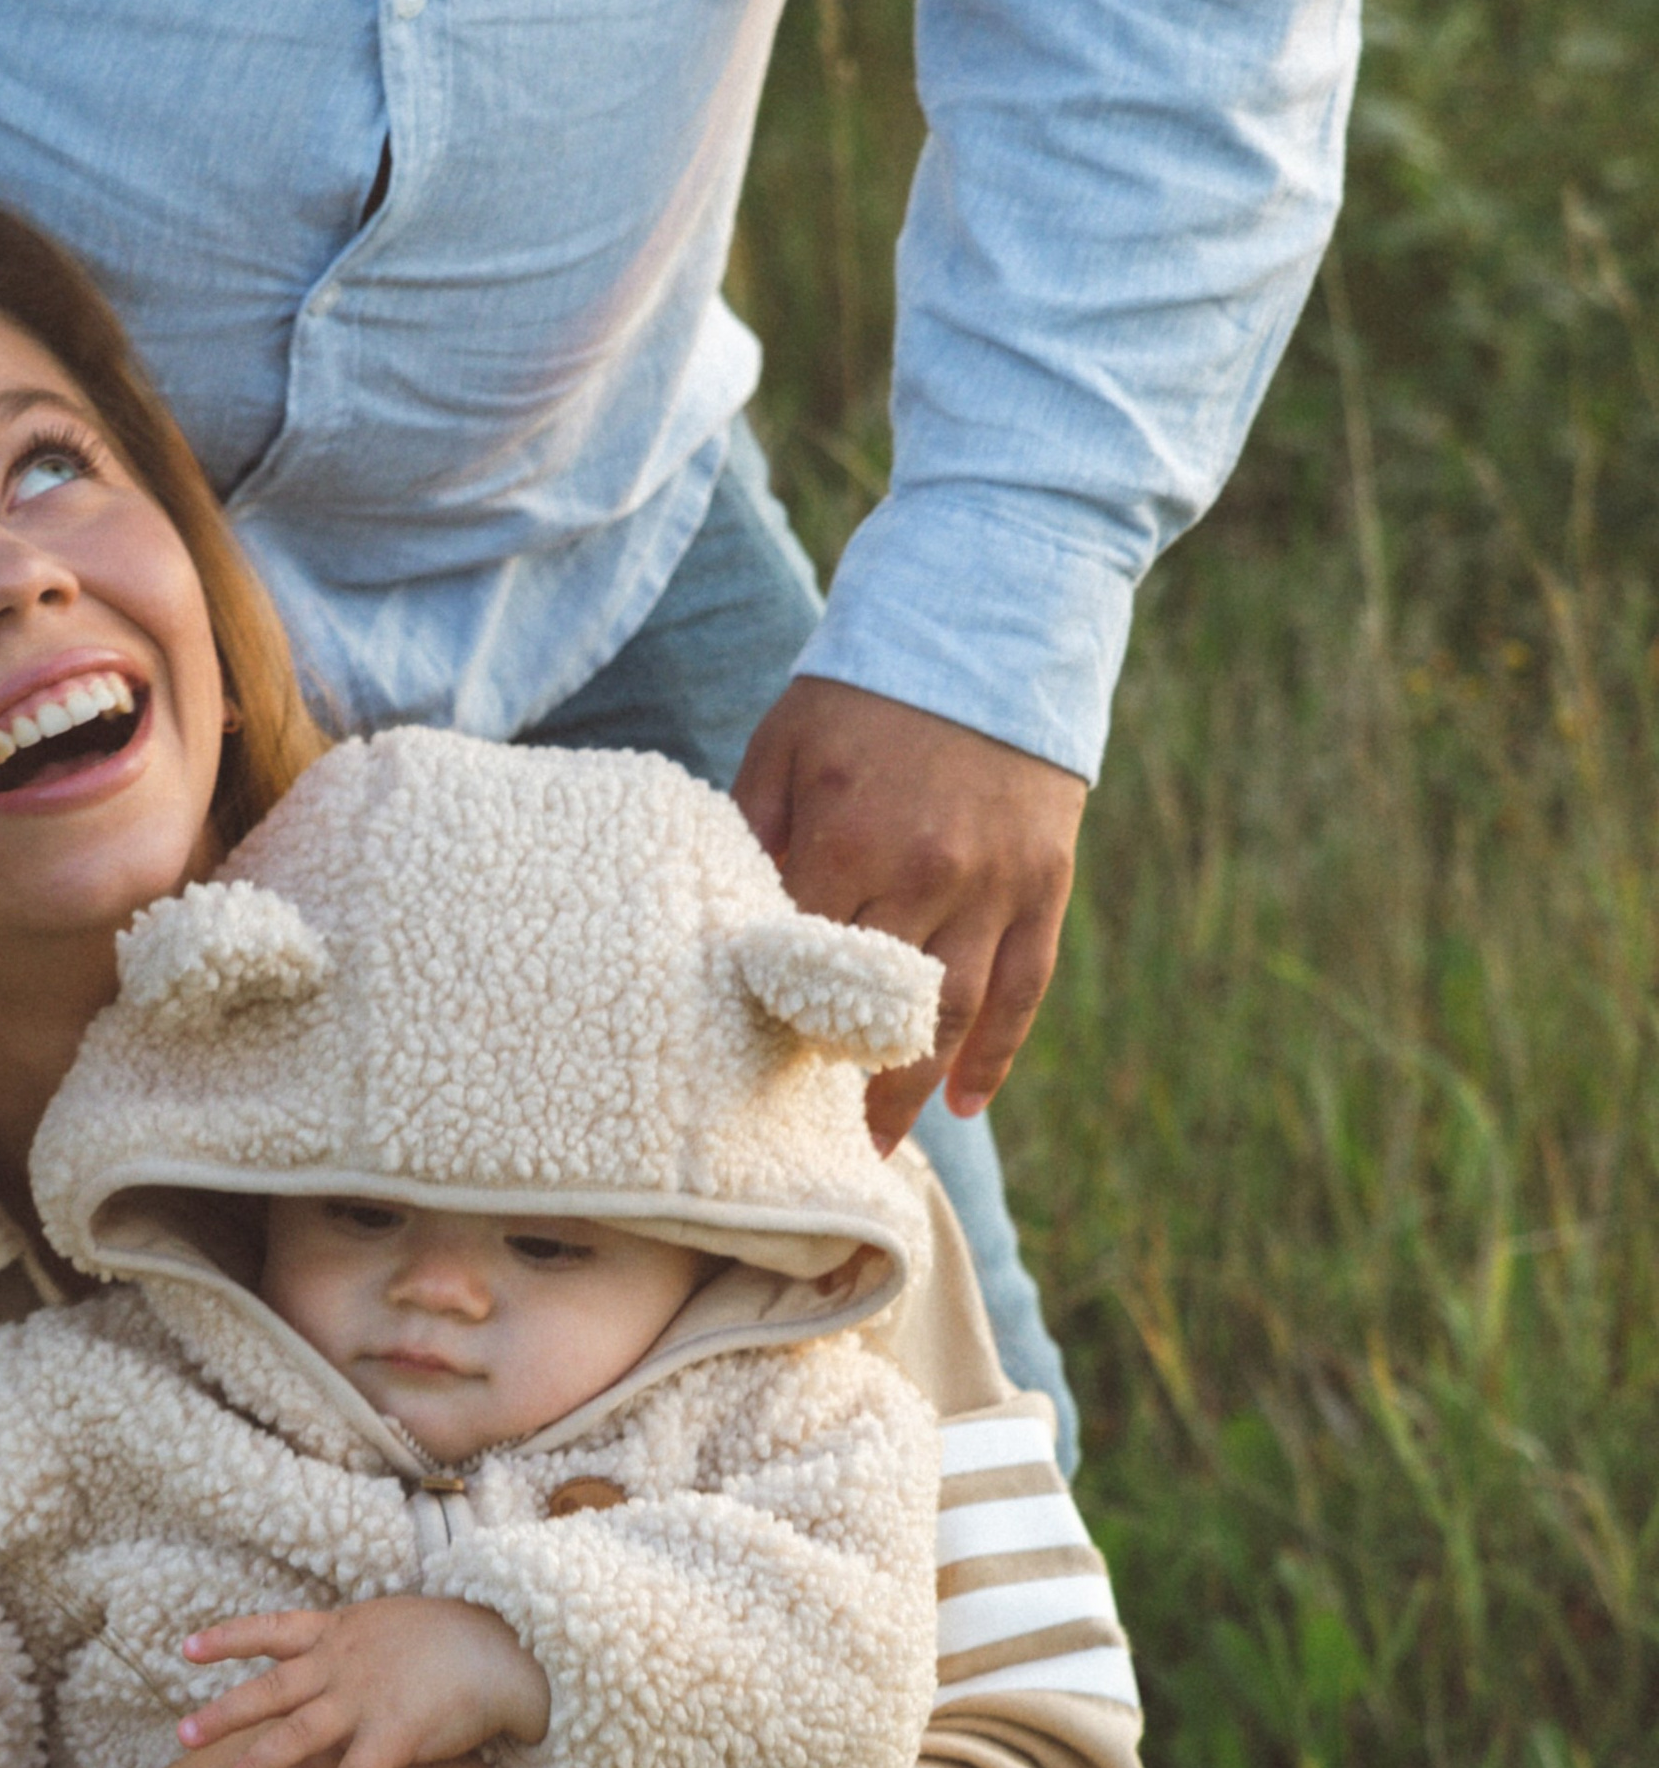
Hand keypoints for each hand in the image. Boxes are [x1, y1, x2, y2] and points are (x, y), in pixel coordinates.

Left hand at [176, 1598, 550, 1767]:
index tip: (184, 1650)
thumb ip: (348, 1657)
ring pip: (297, 1731)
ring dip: (257, 1763)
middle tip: (181, 1735)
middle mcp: (344, 1662)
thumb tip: (308, 1682)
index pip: (270, 1628)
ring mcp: (368, 1695)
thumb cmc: (459, 1645)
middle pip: (269, 1687)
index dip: (226, 1637)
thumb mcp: (392, 1634)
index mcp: (341, 1634)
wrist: (514, 1650)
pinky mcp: (399, 1730)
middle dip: (224, 1712)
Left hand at [732, 679, 1086, 1144]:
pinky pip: (1023, 990)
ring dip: (909, 1091)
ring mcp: (994, 886)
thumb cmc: (864, 688)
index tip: (742, 1075)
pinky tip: (963, 1105)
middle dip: (837, 1082)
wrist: (992, 620)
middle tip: (804, 1146)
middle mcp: (925, 875)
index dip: (771, 1021)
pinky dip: (994, 1055)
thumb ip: (754, 837)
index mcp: (846, 840)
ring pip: (950, 1018)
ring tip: (877, 1147)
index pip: (797, 963)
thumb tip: (722, 925)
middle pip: (872, 1009)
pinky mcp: (1046, 885)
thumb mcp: (784, 746)